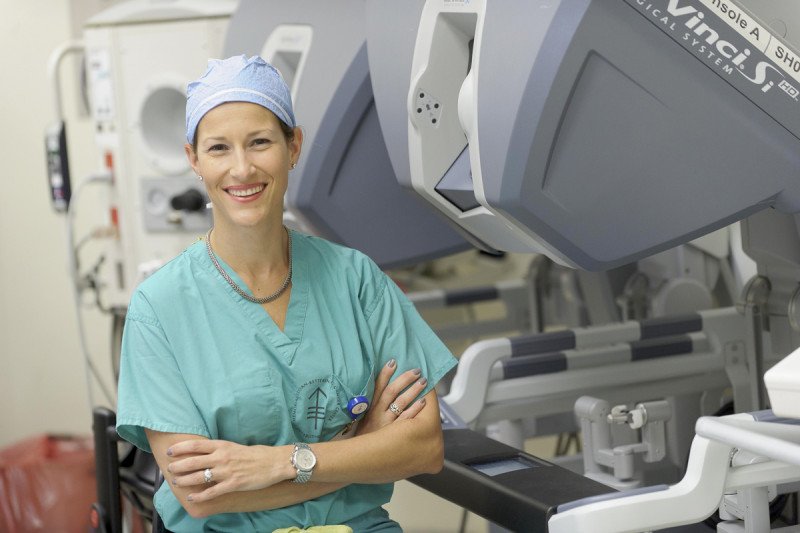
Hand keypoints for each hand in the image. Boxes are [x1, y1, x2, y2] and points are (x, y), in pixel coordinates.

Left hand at [166, 439, 293, 502]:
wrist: (274, 462)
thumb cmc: (256, 454)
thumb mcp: (235, 447)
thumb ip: (220, 450)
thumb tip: (204, 453)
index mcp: (223, 445)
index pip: (196, 445)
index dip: (181, 448)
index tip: (170, 451)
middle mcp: (222, 457)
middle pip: (193, 461)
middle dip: (178, 466)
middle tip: (169, 469)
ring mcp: (227, 471)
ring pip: (199, 477)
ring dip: (185, 480)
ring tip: (176, 482)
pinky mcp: (233, 484)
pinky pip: (212, 492)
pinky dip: (200, 496)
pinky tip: (192, 498)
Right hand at [356, 358, 427, 435]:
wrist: (358, 460)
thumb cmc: (365, 437)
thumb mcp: (364, 419)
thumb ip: (372, 404)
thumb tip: (383, 387)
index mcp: (369, 408)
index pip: (377, 387)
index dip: (385, 374)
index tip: (393, 362)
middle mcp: (377, 414)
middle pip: (391, 392)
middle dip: (404, 379)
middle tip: (416, 371)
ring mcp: (386, 424)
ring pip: (400, 403)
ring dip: (413, 390)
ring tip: (423, 381)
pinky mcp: (394, 435)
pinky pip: (406, 420)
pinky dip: (415, 409)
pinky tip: (423, 401)